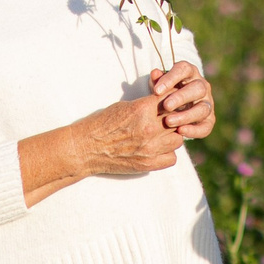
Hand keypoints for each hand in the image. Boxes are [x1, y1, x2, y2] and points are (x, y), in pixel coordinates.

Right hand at [66, 91, 182, 178]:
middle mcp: (149, 128)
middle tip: (166, 120)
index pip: (171, 98)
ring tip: (161, 135)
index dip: (172, 100)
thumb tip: (164, 99)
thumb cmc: (102, 124)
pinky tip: (157, 149)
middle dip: (174, 118)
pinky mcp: (149, 164)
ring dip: (172, 136)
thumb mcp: (124, 106)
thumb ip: (147, 104)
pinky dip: (167, 154)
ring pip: (178, 139)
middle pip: (178, 119)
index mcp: (142, 109)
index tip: (170, 103)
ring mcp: (150, 148)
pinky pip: (172, 158)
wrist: (85, 148)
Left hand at [150, 62, 212, 138]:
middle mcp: (202, 86)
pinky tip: (180, 131)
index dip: (171, 79)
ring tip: (168, 121)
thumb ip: (157, 81)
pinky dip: (194, 130)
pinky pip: (205, 126)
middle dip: (181, 97)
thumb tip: (155, 73)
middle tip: (166, 106)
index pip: (184, 69)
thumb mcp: (159, 85)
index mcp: (190, 73)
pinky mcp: (209, 120)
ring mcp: (208, 104)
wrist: (174, 108)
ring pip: (202, 108)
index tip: (156, 91)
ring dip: (186, 115)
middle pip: (198, 88)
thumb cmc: (165, 92)